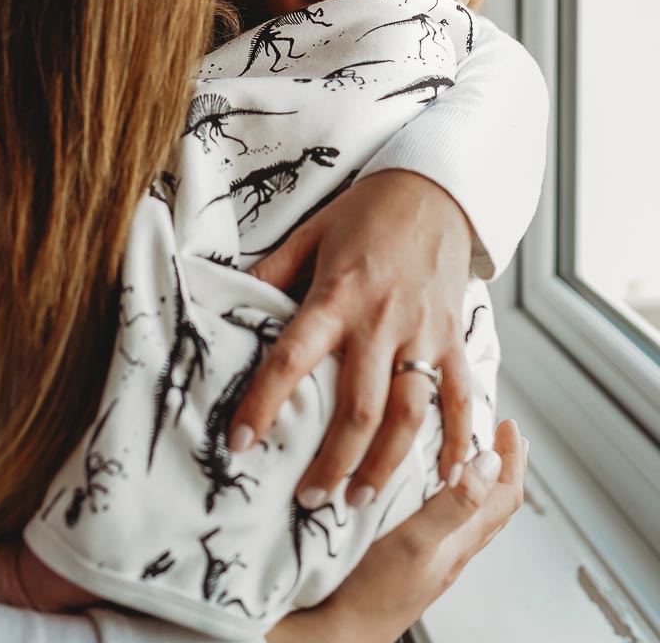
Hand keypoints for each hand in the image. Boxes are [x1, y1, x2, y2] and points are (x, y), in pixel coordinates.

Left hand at [230, 169, 474, 506]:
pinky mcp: (453, 336)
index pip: (292, 357)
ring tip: (360, 500)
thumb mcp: (311, 232)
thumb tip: (228, 297)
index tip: (240, 444)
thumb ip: (273, 271)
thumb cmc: (367, 211)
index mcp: (337, 295)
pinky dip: (457, 440)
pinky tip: (446, 476)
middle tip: (311, 500)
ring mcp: (423, 332)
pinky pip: (459, 396)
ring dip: (386, 464)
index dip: (264, 403)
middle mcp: (381, 320)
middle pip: (359, 408)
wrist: (436, 188)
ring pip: (409, 414)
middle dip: (334, 462)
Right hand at [268, 421, 527, 642]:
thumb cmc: (375, 593)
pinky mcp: (405, 558)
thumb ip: (457, 503)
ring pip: (466, 512)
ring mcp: (430, 556)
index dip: (513, 459)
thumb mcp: (419, 540)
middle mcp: (451, 549)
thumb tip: (491, 462)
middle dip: (498, 465)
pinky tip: (419, 485)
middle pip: (492, 504)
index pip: (505, 497)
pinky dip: (441, 493)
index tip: (510, 426)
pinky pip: (438, 520)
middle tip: (496, 433)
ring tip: (463, 449)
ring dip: (472, 477)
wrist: (337, 632)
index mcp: (462, 540)